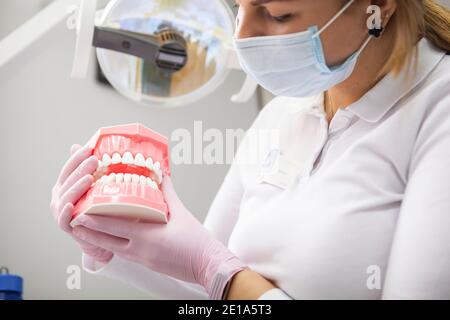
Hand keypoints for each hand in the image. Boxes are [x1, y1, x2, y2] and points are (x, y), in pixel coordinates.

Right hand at [50, 144, 112, 262]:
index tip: (89, 147)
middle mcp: (59, 196)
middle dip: (81, 169)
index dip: (77, 157)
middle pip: (69, 180)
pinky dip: (65, 211)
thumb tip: (100, 149)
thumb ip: (95, 171)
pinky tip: (70, 205)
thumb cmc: (99, 208)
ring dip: (77, 187)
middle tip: (94, 160)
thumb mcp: (98, 187)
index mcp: (65, 184)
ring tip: (89, 178)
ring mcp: (60, 211)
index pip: (69, 167)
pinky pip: (63, 218)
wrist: (100, 236)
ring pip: (66, 197)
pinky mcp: (65, 226)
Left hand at [72, 176, 245, 298]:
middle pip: (106, 242)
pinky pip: (123, 253)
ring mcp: (141, 259)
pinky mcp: (145, 264)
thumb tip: (160, 174)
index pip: (113, 228)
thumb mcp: (181, 212)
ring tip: (83, 230)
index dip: (94, 220)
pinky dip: (112, 245)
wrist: (207, 264)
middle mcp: (139, 250)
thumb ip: (167, 192)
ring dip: (96, 240)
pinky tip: (107, 239)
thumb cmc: (196, 240)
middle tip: (73, 220)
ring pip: (112, 249)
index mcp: (147, 236)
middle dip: (88, 231)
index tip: (80, 211)